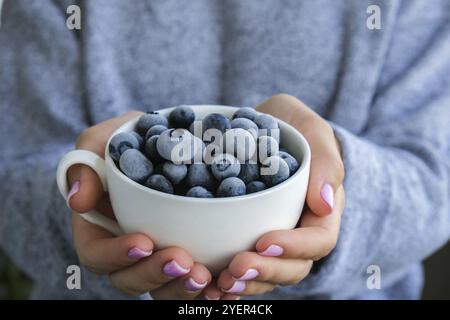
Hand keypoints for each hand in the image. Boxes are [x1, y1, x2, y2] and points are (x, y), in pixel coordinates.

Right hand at [66, 111, 211, 298]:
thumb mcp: (103, 142)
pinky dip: (207, 288)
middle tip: (183, 261)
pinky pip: (191, 282)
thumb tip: (78, 201)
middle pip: (130, 279)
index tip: (144, 241)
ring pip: (162, 288)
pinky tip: (224, 284)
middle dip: (155, 275)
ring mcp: (156, 255)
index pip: (96, 255)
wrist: (173, 141)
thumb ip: (85, 164)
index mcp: (99, 228)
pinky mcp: (187, 254)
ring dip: (181, 288)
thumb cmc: (130, 140)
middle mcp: (126, 249)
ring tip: (204, 276)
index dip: (116, 256)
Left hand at [204, 94, 344, 298]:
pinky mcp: (246, 239)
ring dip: (245, 284)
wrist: (260, 127)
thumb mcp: (310, 130)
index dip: (294, 248)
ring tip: (218, 283)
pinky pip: (242, 268)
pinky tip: (205, 284)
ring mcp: (273, 238)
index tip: (264, 240)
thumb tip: (326, 203)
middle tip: (235, 268)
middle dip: (265, 272)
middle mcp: (299, 231)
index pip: (318, 240)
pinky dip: (224, 280)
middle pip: (292, 268)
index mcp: (320, 210)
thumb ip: (326, 161)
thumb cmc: (290, 126)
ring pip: (267, 275)